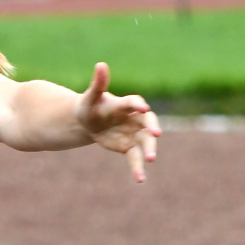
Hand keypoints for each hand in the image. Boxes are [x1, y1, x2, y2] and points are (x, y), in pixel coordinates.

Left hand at [76, 62, 159, 182]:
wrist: (88, 122)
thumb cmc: (90, 106)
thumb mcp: (90, 97)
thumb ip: (98, 83)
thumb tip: (100, 64)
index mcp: (125, 104)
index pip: (134, 103)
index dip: (138, 105)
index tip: (143, 107)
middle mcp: (134, 118)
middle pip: (147, 123)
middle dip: (152, 128)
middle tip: (156, 134)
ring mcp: (133, 133)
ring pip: (145, 142)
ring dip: (149, 150)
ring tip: (151, 160)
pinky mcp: (129, 147)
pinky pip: (136, 158)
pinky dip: (138, 168)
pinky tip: (140, 180)